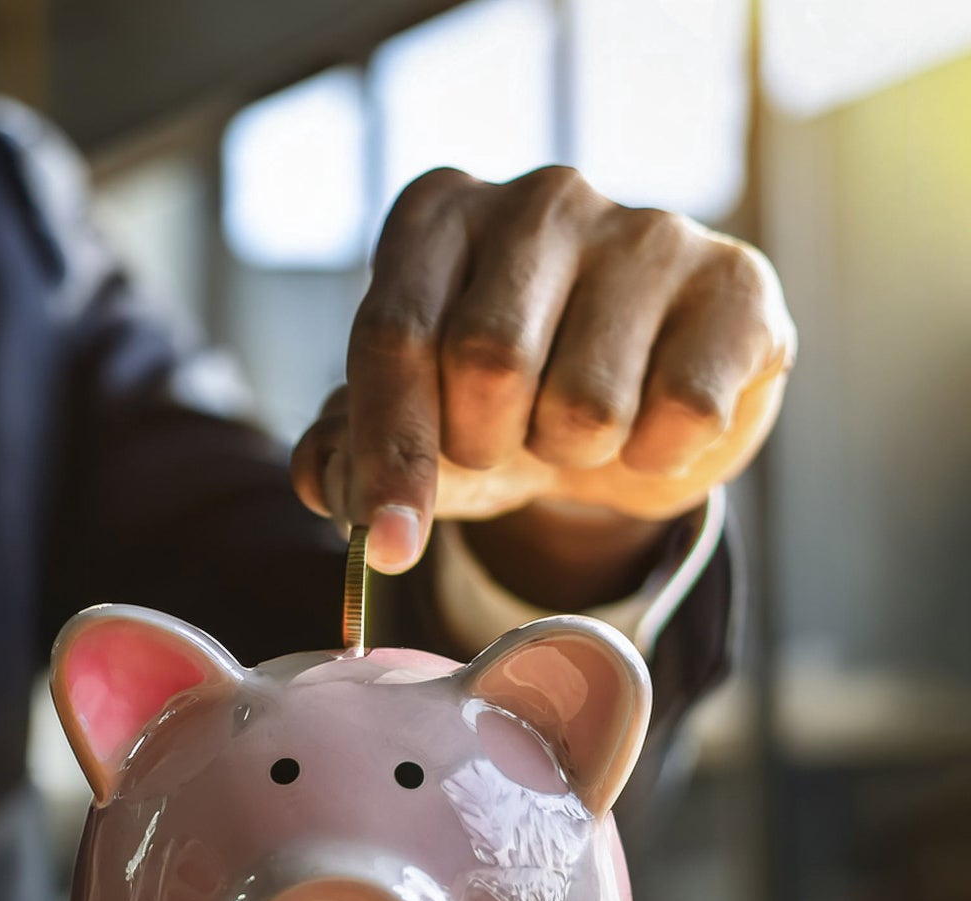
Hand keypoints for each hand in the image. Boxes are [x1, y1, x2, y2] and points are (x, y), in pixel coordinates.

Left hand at [292, 165, 794, 583]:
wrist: (635, 410)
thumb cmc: (504, 406)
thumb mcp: (415, 426)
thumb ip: (347, 452)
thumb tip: (326, 482)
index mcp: (436, 215)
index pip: (394, 332)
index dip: (391, 450)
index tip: (393, 540)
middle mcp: (539, 197)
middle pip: (487, 359)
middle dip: (486, 444)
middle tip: (505, 441)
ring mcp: (646, 228)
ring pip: (587, 401)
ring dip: (573, 453)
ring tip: (579, 423)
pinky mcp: (736, 282)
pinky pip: (683, 413)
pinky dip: (657, 455)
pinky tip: (654, 423)